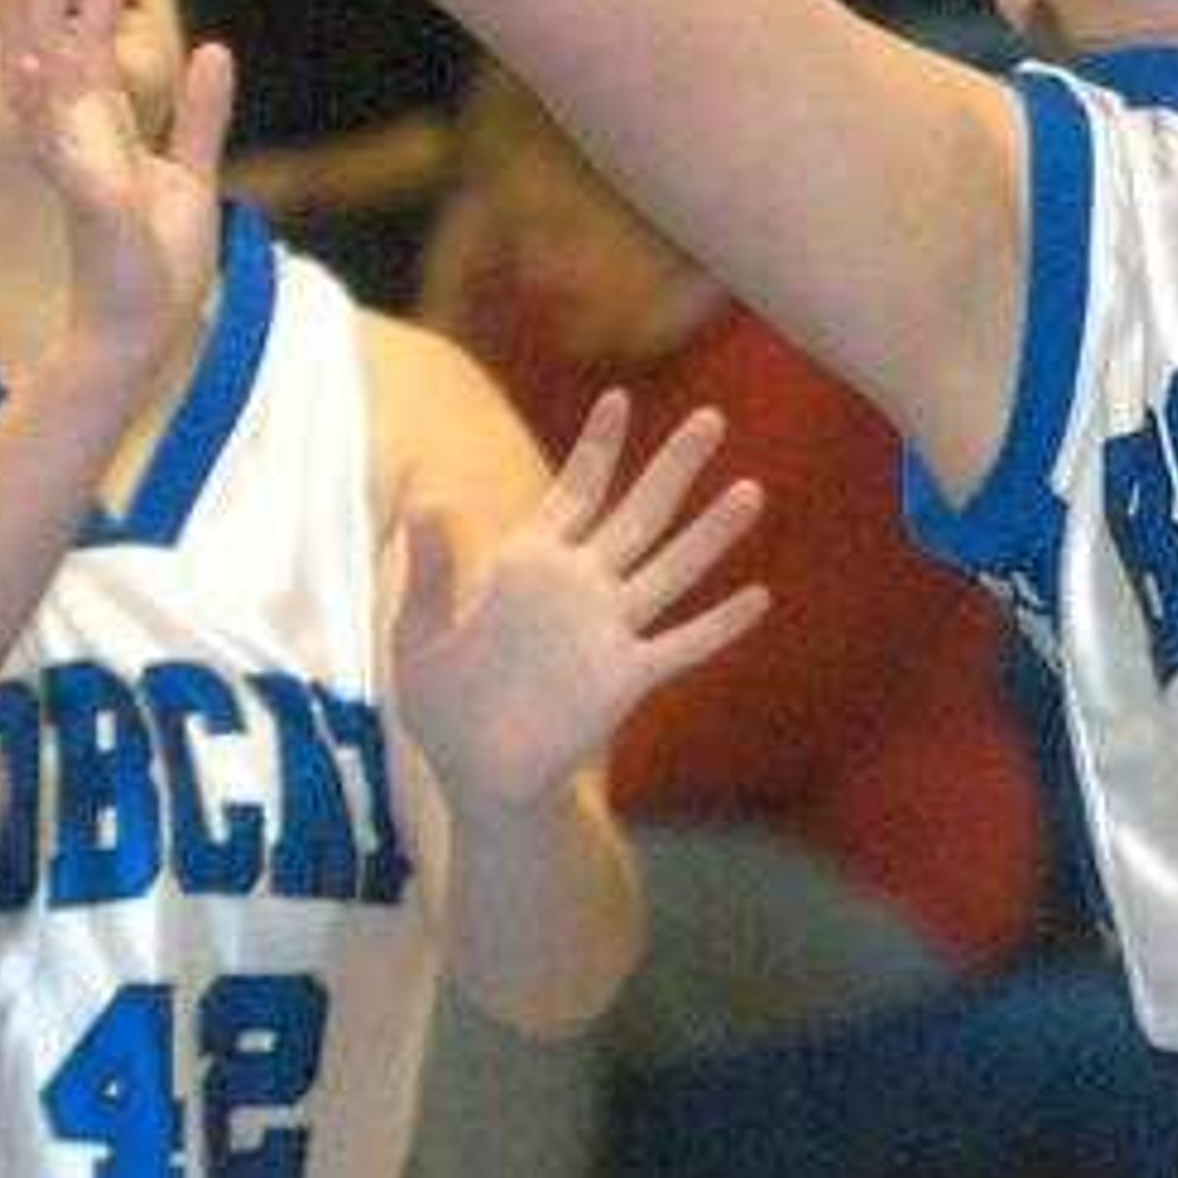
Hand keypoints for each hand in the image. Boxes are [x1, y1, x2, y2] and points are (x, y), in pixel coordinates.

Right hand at [0, 0, 234, 367]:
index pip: (85, 46)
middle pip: (52, 47)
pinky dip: (47, 110)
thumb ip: (202, 113)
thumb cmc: (157, 258)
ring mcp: (77, 170)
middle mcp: (78, 141)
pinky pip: (66, 148)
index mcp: (103, 131)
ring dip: (28, 27)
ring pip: (42, 84)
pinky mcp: (93, 203)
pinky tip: (31, 68)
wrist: (141, 329)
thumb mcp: (194, 171)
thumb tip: (214, 48)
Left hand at [392, 393, 769, 815]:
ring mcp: (609, 631)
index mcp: (531, 566)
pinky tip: (758, 598)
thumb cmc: (444, 707)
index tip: (619, 398)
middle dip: (673, 466)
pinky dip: (719, 624)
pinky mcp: (626, 680)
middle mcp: (582, 588)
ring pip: (672, 569)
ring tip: (751, 491)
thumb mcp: (420, 636)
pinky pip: (681, 645)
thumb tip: (425, 500)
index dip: (598, 448)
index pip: (575, 492)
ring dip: (711, 533)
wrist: (477, 780)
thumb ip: (431, 572)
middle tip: (711, 418)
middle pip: (640, 514)